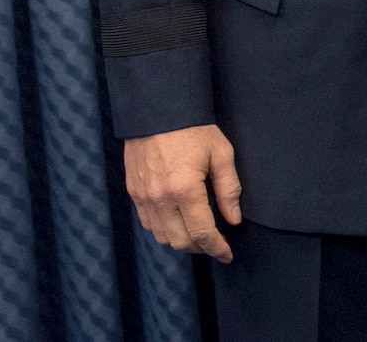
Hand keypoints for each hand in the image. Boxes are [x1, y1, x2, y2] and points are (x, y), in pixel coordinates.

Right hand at [123, 125, 241, 262]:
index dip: (216, 248)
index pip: (201, 233)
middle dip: (200, 248)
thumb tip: (233, 219)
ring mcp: (143, 197)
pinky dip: (164, 229)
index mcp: (184, 190)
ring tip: (198, 233)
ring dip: (180, 240)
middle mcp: (160, 199)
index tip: (227, 255)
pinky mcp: (133, 192)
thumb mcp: (221, 154)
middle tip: (215, 243)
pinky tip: (178, 220)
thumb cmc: (194, 130)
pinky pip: (148, 223)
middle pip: (179, 241)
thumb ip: (228, 189)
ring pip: (161, 236)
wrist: (157, 112)